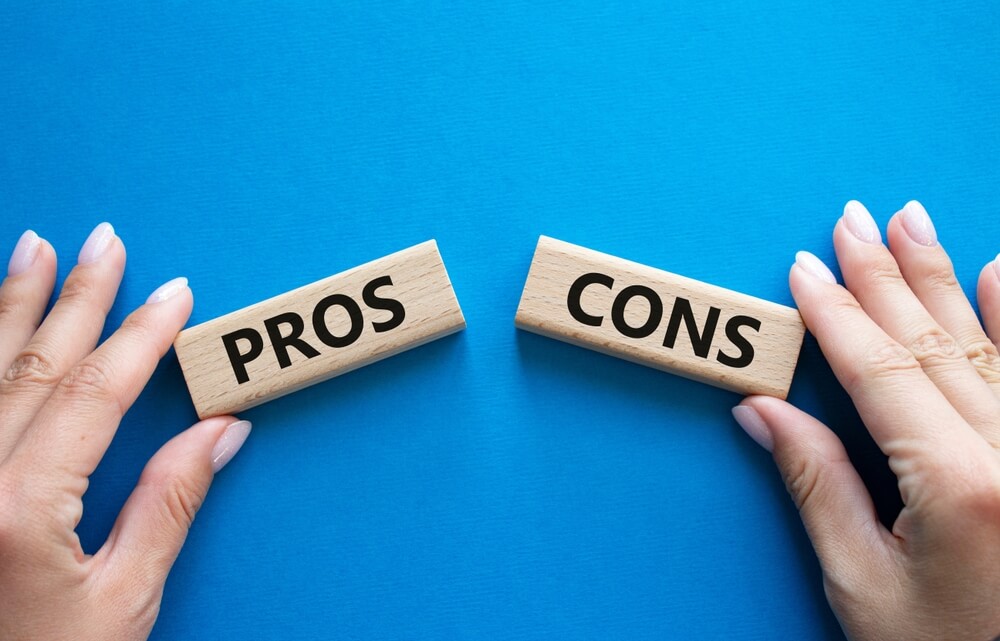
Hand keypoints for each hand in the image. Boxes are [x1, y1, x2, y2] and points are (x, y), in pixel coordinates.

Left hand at [0, 223, 250, 640]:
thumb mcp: (123, 600)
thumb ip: (169, 505)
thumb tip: (220, 432)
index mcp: (21, 507)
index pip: (94, 393)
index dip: (141, 337)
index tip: (174, 296)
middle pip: (32, 364)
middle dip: (76, 296)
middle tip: (105, 243)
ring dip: (10, 303)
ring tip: (34, 250)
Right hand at [733, 201, 999, 639]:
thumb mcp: (865, 587)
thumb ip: (817, 487)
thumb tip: (765, 412)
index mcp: (957, 486)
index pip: (879, 371)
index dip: (834, 314)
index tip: (804, 270)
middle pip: (932, 340)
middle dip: (882, 274)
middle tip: (851, 220)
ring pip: (991, 341)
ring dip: (944, 276)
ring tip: (912, 221)